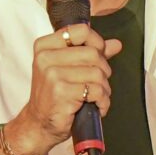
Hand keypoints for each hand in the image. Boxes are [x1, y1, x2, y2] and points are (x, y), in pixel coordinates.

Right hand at [14, 25, 121, 154]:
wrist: (39, 123)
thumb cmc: (54, 95)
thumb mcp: (68, 69)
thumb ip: (91, 53)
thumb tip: (116, 44)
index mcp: (45, 46)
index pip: (81, 30)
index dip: (97, 42)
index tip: (99, 56)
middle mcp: (46, 57)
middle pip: (93, 53)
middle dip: (104, 70)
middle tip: (98, 84)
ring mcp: (52, 74)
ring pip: (97, 72)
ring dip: (104, 88)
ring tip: (96, 97)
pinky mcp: (61, 91)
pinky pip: (95, 90)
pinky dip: (102, 101)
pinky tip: (96, 106)